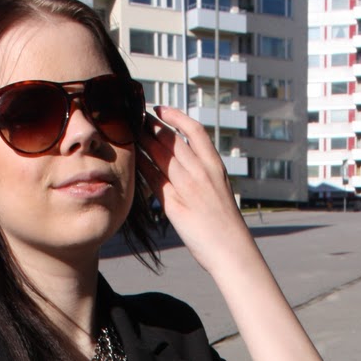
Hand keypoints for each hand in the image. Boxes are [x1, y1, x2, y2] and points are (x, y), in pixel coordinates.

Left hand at [138, 106, 254, 275]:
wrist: (232, 251)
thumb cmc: (227, 226)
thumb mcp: (221, 191)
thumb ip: (204, 174)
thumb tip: (188, 163)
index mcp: (215, 166)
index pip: (193, 130)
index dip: (175, 116)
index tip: (160, 109)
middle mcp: (201, 172)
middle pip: (170, 139)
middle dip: (150, 124)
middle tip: (134, 116)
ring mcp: (187, 188)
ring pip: (159, 155)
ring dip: (141, 141)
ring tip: (129, 133)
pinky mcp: (174, 206)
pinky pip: (153, 179)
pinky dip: (141, 166)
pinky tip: (132, 160)